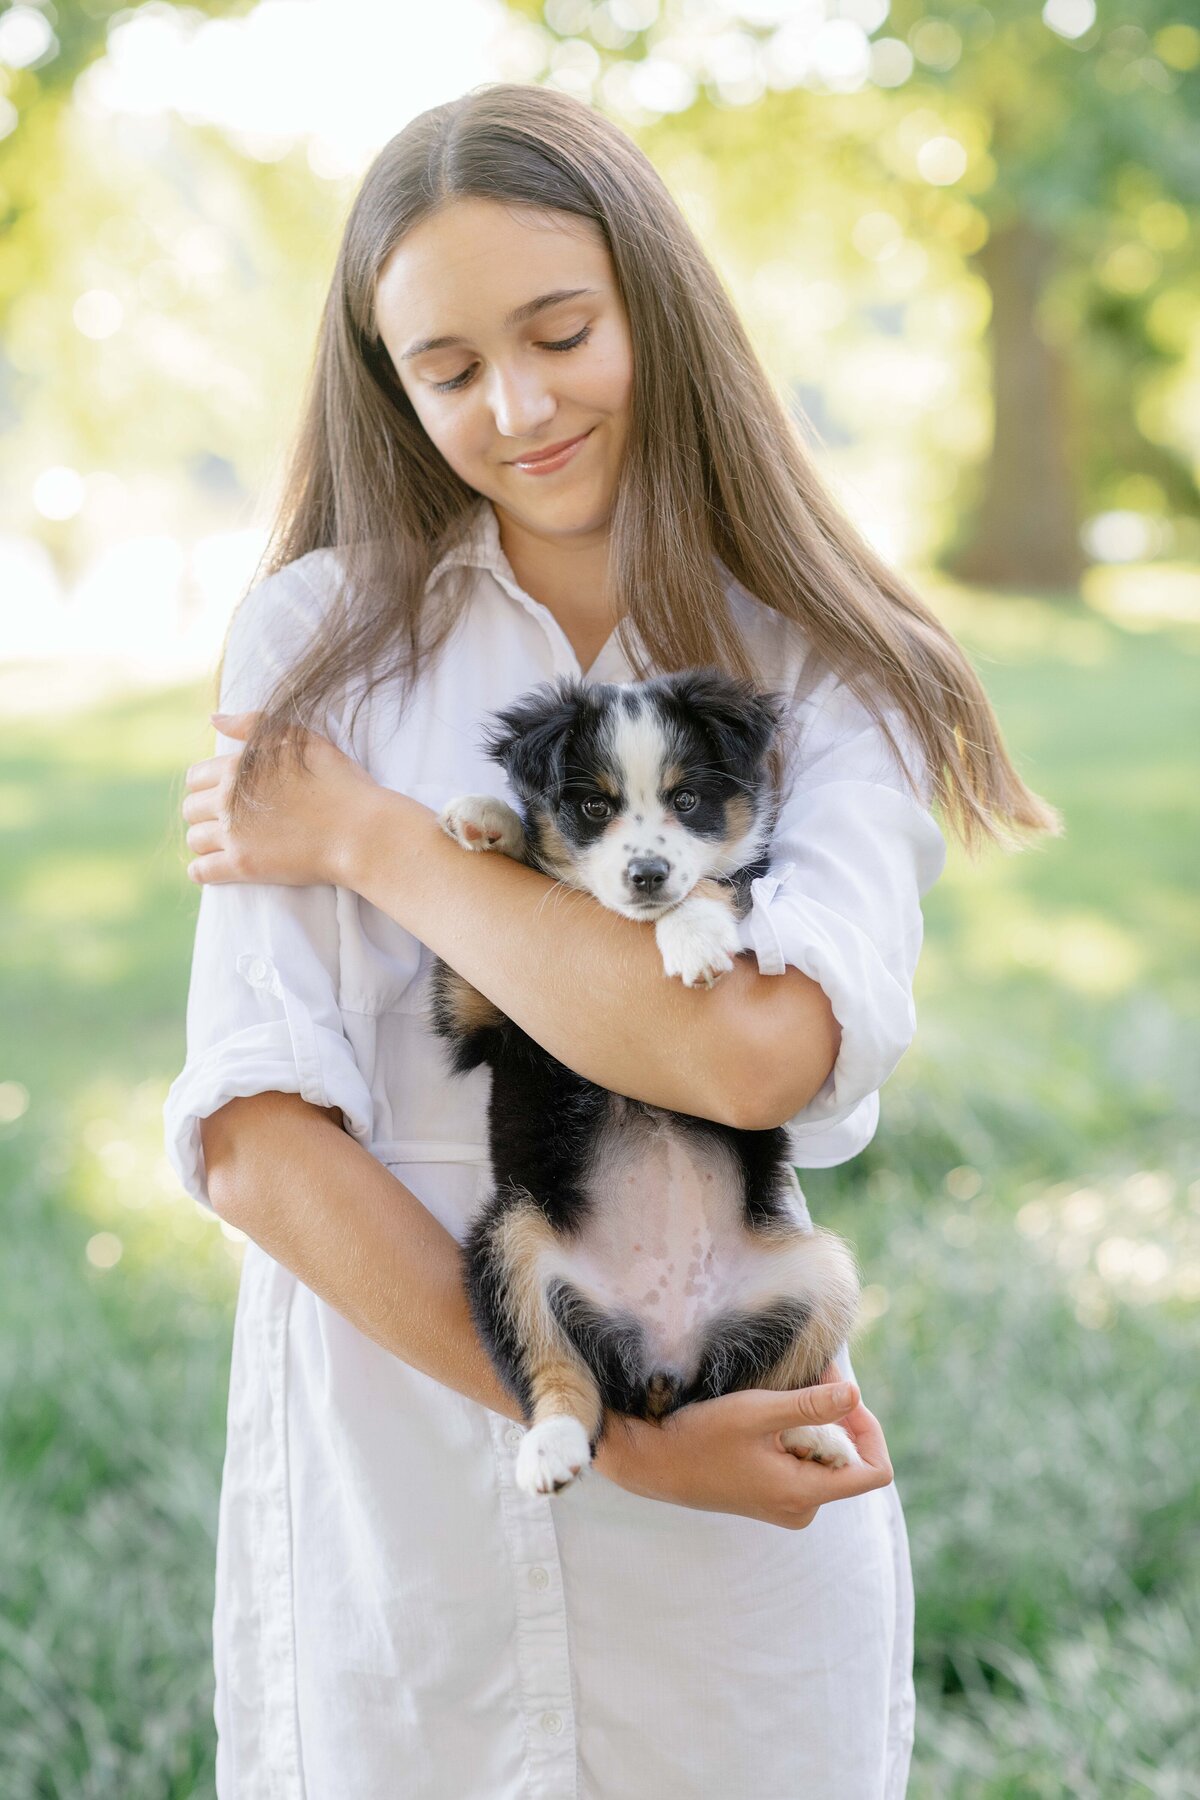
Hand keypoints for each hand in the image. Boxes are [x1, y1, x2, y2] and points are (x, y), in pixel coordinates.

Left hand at [183, 711, 382, 888]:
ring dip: (206, 842)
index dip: (208, 786)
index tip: (226, 795)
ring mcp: (233, 834)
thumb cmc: (339, 783)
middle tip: (228, 821)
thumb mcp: (302, 738)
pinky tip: (216, 868)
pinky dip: (202, 871)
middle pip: (190, 809)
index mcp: (238, 767)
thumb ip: (253, 724)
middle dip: (205, 814)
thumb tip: (213, 718)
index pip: (196, 777)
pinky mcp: (243, 866)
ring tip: (228, 844)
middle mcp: (227, 799)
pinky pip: (201, 871)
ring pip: (194, 839)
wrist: (361, 831)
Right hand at [594, 1370, 892, 1529]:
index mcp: (804, 1493)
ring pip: (825, 1457)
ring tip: (779, 1397)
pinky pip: (804, 1462)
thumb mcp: (757, 1413)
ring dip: (814, 1423)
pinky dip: (796, 1434)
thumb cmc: (701, 1437)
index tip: (845, 1394)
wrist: (655, 1463)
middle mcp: (802, 1508)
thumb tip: (855, 1393)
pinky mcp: (773, 1496)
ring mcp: (787, 1505)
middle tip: (811, 1377)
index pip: (874, 1470)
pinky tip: (766, 1418)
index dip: (870, 1428)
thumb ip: (810, 1406)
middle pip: (849, 1459)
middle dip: (837, 1416)